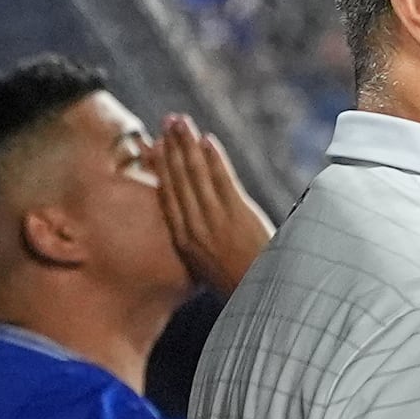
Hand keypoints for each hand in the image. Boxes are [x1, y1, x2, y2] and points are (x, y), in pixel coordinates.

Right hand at [149, 115, 271, 297]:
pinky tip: (207, 141)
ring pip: (196, 175)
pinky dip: (214, 159)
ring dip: (188, 145)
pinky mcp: (237, 215)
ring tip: (180, 121)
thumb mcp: (209, 267)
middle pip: (178, 179)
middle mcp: (194, 227)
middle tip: (167, 121)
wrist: (263, 297)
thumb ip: (199, 245)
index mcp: (184, 240)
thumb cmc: (240, 285)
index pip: (168, 196)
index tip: (156, 147)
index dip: (161, 168)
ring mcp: (215, 220)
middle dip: (172, 147)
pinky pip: (222, 180)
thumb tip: (194, 231)